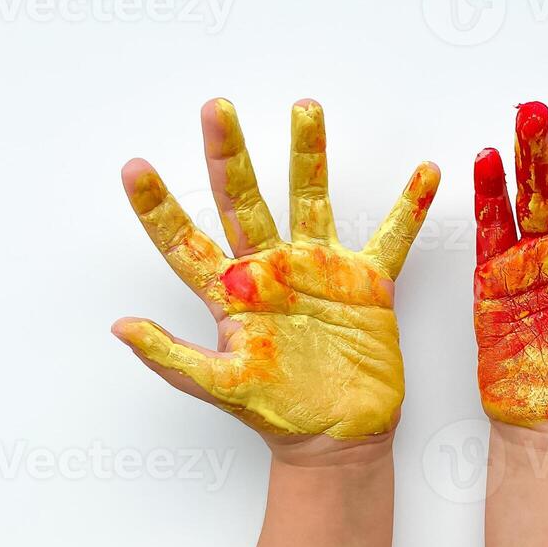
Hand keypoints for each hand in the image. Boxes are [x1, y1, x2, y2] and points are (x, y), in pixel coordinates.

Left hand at [113, 97, 438, 442]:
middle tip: (216, 109)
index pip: (185, 242)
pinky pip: (392, 237)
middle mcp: (271, 269)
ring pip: (311, 198)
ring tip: (305, 108)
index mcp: (231, 293)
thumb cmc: (279, 414)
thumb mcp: (222, 388)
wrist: (338, 438)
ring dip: (310, 154)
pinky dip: (411, 207)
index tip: (134, 168)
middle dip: (229, 155)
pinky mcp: (367, 282)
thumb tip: (121, 328)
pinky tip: (427, 174)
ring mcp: (319, 269)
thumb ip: (173, 358)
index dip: (158, 208)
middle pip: (244, 200)